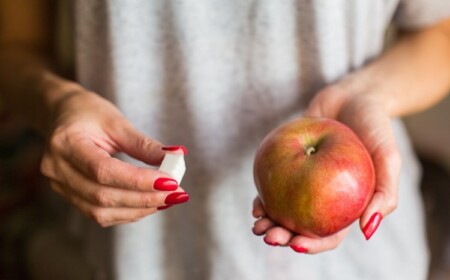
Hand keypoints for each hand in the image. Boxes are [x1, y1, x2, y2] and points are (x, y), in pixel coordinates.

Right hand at [40, 89, 188, 226]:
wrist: (62, 114)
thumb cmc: (89, 113)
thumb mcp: (117, 121)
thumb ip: (144, 144)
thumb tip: (176, 157)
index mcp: (66, 143)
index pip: (104, 170)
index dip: (139, 180)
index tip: (170, 182)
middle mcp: (57, 169)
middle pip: (103, 196)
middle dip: (144, 198)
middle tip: (176, 194)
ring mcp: (60, 186)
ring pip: (101, 211)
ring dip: (138, 209)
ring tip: (166, 200)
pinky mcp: (69, 196)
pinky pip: (99, 213)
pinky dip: (128, 212)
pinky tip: (149, 204)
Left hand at [252, 82, 399, 253]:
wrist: (353, 95)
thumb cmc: (375, 127)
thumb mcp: (388, 158)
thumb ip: (385, 194)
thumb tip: (366, 232)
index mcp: (347, 204)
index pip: (330, 234)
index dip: (313, 245)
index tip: (296, 244)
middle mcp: (324, 197)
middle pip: (302, 225)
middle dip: (284, 235)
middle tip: (268, 235)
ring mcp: (305, 181)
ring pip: (284, 208)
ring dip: (269, 220)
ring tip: (256, 224)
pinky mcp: (289, 163)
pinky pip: (275, 184)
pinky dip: (265, 195)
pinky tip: (256, 201)